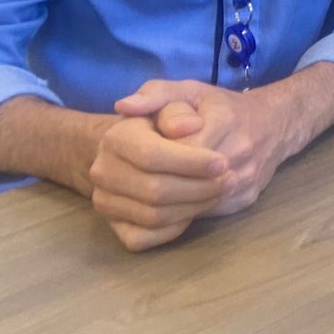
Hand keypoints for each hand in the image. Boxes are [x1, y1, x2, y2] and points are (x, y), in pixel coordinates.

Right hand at [87, 103, 230, 251]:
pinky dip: (173, 229)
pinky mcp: (115, 225)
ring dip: (193, 208)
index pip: (152, 155)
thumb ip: (175, 100)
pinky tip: (195, 210)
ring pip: (152, 216)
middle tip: (230, 180)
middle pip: (155, 190)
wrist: (148, 144)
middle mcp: (103, 171)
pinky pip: (142, 238)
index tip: (222, 162)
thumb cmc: (171, 119)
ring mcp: (106, 201)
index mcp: (116, 137)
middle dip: (199, 188)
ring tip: (220, 192)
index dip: (191, 162)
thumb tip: (184, 126)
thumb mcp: (177, 96)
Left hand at [116, 80, 297, 218]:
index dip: (148, 158)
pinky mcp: (247, 200)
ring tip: (147, 194)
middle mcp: (240, 150)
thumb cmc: (220, 108)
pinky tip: (170, 204)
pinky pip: (205, 216)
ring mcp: (246, 178)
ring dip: (161, 205)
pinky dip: (180, 216)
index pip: (172, 150)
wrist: (273, 125)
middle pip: (179, 182)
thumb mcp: (187, 90)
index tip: (138, 156)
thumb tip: (123, 107)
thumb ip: (154, 94)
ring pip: (191, 205)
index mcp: (223, 119)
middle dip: (149, 184)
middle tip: (136, 180)